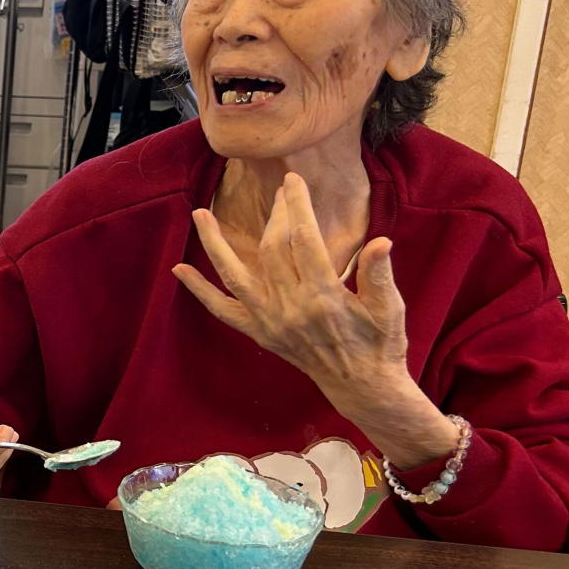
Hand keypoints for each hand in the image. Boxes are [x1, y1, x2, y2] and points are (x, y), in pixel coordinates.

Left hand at [172, 173, 458, 465]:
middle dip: (275, 216)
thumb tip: (380, 242)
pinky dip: (200, 291)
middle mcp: (291, 309)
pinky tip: (179, 269)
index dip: (297, 208)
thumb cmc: (380, 343)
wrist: (362, 386)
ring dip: (214, 244)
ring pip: (235, 276)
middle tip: (279, 192)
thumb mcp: (389, 308)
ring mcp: (270, 322)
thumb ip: (378, 275)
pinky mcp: (259, 333)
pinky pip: (222, 310)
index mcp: (325, 298)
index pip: (305, 241)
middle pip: (272, 251)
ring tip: (199, 215)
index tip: (292, 182)